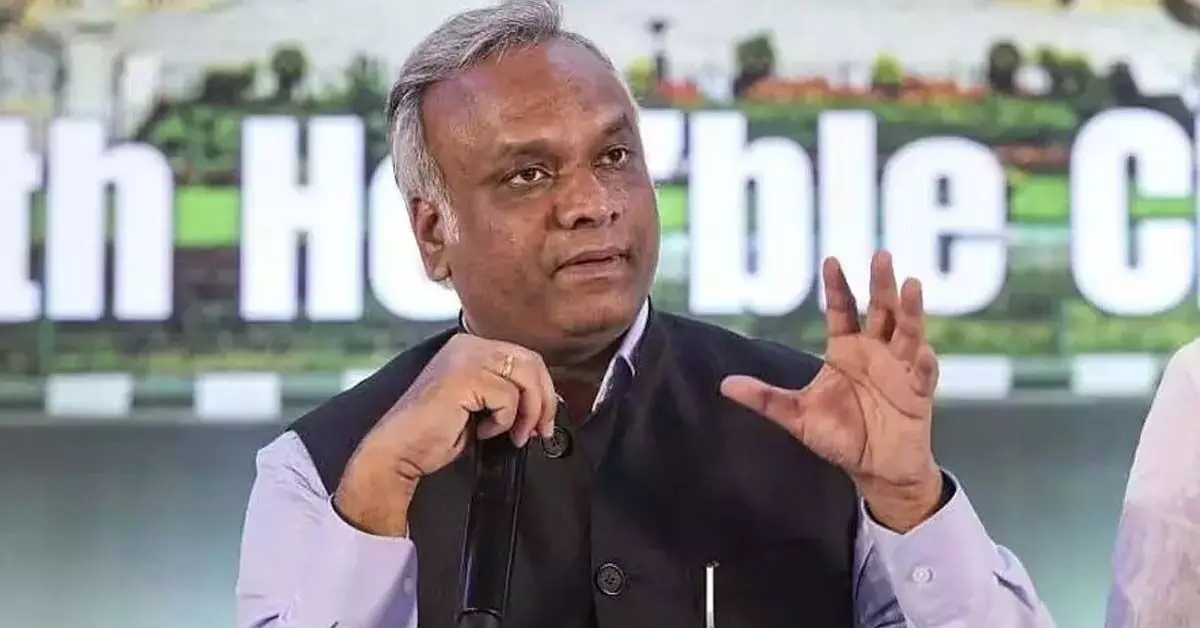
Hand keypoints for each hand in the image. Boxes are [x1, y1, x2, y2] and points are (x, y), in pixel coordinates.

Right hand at [334, 334, 557, 535]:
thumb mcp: (479, 404)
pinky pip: (508, 397)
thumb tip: (545, 402)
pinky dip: (502, 420)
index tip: (544, 420)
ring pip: (525, 379)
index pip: (526, 358)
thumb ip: (507, 393)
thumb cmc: (434, 433)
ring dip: (527, 414)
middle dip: (544, 402)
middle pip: (532, 364)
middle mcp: (468, 345)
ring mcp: (465, 358)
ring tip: (512, 435)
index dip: (543, 390)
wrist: (399, 451)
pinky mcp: (464, 376)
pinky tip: (481, 431)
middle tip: (538, 431)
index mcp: (471, 347)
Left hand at [721, 250, 942, 531]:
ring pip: (907, 331)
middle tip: (881, 255)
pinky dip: (924, 362)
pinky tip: (923, 351)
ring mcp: (900, 368)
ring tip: (911, 285)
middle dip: (880, 283)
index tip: (830, 260)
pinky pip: (923, 373)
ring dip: (909, 310)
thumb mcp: (797, 416)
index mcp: (846, 349)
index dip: (836, 286)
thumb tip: (725, 385)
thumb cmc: (839, 436)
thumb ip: (765, 399)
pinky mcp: (918, 392)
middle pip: (880, 309)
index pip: (842, 309)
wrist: (874, 468)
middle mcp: (875, 350)